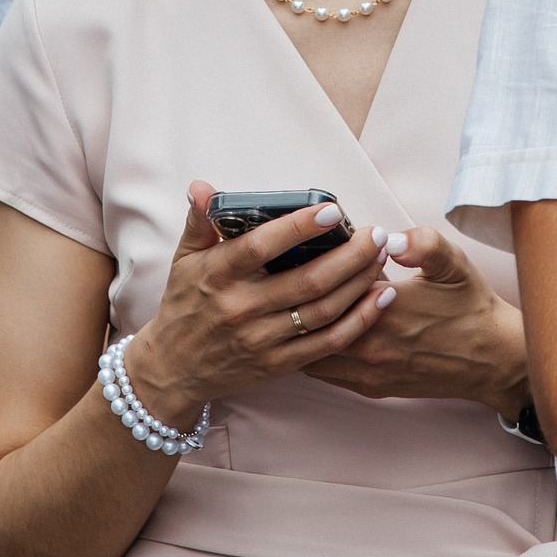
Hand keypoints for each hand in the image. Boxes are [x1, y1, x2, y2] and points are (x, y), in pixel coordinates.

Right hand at [120, 183, 395, 423]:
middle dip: (350, 255)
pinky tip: (380, 297)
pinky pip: (327, 343)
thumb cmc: (184, 306)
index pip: (262, 246)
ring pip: (323, 310)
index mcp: (218, 275)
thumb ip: (199, 222)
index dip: (299, 227)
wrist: (174, 370)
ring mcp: (261, 339)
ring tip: (382, 258)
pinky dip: (359, 320)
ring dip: (360, 283)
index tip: (332, 211)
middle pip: (307, 280)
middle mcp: (242, 307)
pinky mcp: (278, 364)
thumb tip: (202, 187)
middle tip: (376, 234)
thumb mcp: (184, 260)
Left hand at [305, 226, 529, 413]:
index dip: (317, 264)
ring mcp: (368, 370)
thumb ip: (423, 243)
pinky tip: (306, 331)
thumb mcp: (454, 264)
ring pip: (311, 349)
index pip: (332, 284)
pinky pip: (323, 372)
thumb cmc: (470, 307)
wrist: (492, 360)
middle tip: (286, 272)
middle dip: (299, 295)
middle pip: (312, 319)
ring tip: (291, 300)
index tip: (307, 247)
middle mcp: (372, 344)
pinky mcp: (370, 387)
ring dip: (300, 326)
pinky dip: (309, 350)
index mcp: (388, 308)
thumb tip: (389, 239)